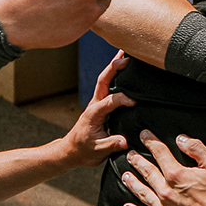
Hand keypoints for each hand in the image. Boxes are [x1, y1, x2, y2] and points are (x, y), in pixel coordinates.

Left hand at [57, 53, 134, 167]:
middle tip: (126, 57)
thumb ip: (111, 144)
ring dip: (113, 66)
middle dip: (113, 68)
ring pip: (104, 80)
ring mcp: (96, 103)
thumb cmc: (83, 151)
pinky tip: (121, 67)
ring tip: (124, 54)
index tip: (134, 102)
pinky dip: (113, 74)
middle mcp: (94, 105)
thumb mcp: (98, 151)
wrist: (71, 151)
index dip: (122, 99)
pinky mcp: (99, 105)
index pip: (109, 101)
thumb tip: (125, 141)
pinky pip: (106, 86)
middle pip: (103, 81)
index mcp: (93, 114)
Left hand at [118, 129, 205, 205]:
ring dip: (132, 183)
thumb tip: (182, 139)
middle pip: (147, 172)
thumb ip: (196, 148)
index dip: (150, 142)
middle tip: (130, 155)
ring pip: (142, 193)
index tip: (144, 135)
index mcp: (177, 175)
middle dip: (137, 161)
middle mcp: (166, 192)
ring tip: (125, 176)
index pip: (159, 153)